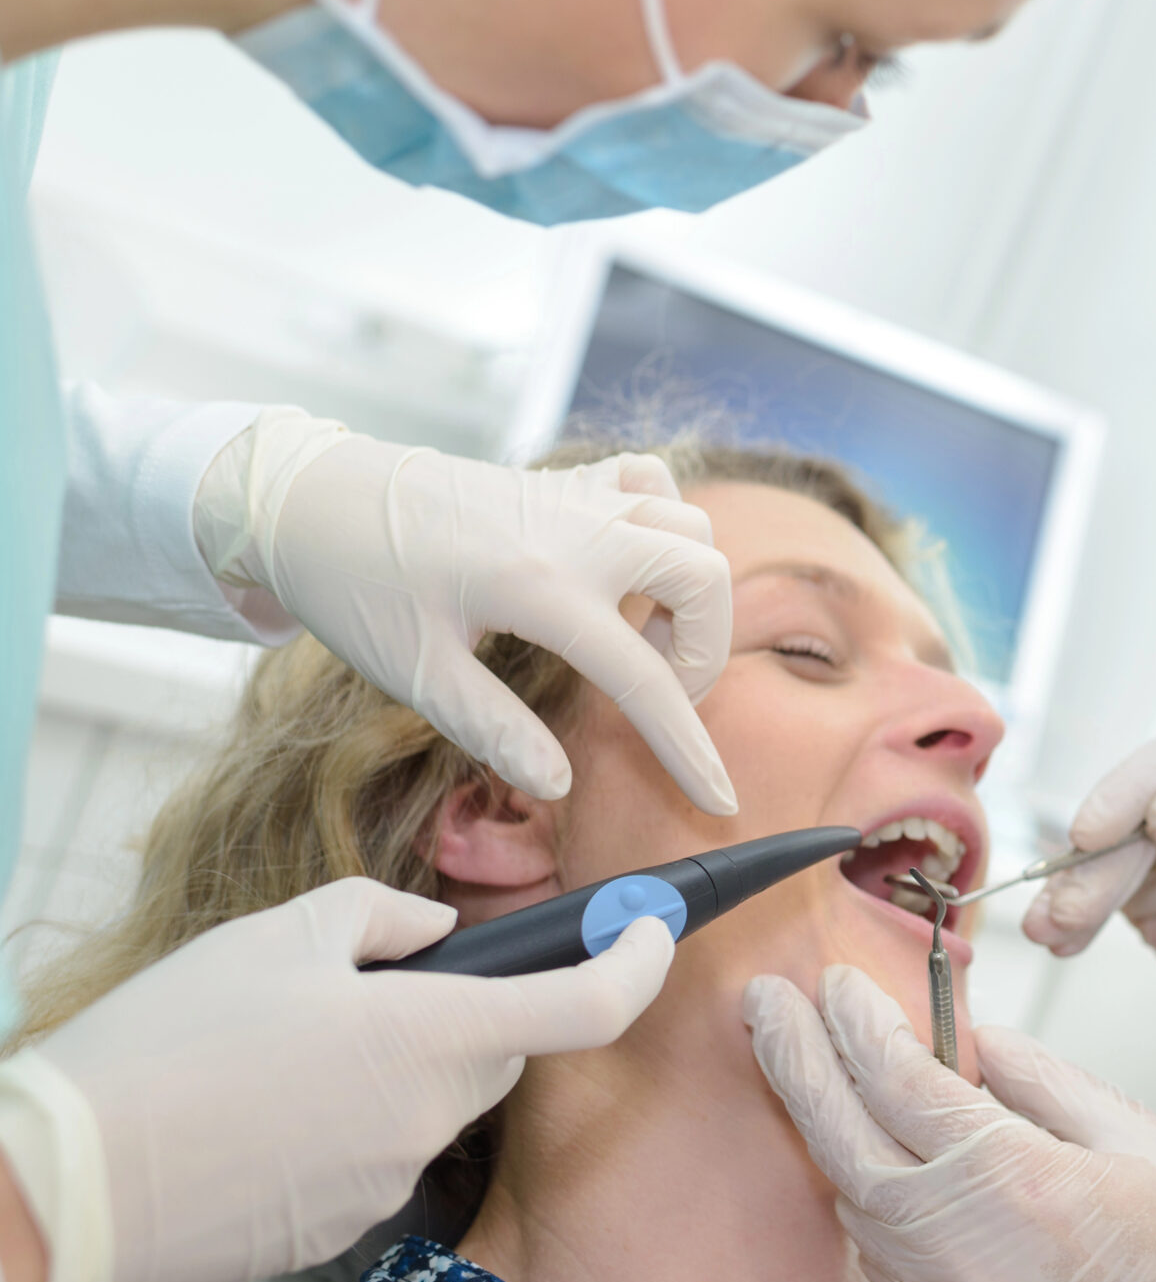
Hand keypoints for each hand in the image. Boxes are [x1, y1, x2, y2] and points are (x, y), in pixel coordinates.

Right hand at [18, 879, 671, 1281]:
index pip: (590, 1007)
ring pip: (436, 1103)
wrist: (70, 1186)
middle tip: (383, 986)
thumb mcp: (277, 935)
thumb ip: (383, 918)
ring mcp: (391, 1179)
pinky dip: (349, 1122)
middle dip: (477, 1013)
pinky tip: (266, 1106)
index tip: (657, 930)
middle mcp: (431, 1115)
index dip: (641, 962)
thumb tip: (438, 932)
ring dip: (399, 1068)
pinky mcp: (344, 1223)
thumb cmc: (171, 1043)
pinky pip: (378, 1153)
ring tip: (290, 1047)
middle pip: (504, 1053)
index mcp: (433, 1034)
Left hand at [195, 413, 735, 812]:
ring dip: (689, 590)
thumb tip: (560, 782)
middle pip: (705, 580)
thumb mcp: (414, 673)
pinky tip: (627, 564)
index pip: (645, 680)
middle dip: (702, 649)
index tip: (719, 802)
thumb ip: (494, 728)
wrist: (309, 496)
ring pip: (692, 527)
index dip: (689, 749)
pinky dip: (664, 523)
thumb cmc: (353, 586)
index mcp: (542, 589)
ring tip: (637, 634)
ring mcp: (578, 496)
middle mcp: (579, 532)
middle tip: (655, 690)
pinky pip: (653, 483)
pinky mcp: (565, 479)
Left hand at [745, 968, 1155, 1281]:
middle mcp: (965, 1245)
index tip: (837, 981)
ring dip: (822, 1127)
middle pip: (842, 1139)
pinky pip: (879, 1253)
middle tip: (762, 1005)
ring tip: (804, 1066)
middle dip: (795, 1061)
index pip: (903, 1081)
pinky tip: (864, 1154)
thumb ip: (1049, 1084)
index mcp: (1019, 1180)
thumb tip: (982, 1043)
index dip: (858, 1022)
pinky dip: (861, 1192)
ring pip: (850, 1199)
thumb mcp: (1143, 1141)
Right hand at [1024, 730, 1155, 1077]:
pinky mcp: (1146, 889)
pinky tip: (1058, 938)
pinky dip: (1073, 915)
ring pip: (1108, 852)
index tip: (1095, 830)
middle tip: (1071, 909)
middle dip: (1098, 860)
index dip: (1136, 786)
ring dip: (1075, 890)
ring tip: (1051, 931)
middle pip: (1137, 807)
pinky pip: (1098, 892)